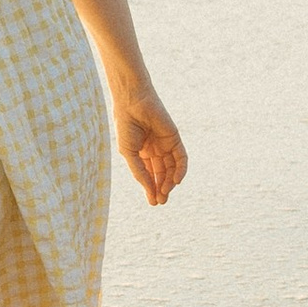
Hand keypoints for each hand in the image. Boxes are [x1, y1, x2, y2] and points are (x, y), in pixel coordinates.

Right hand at [113, 83, 185, 207]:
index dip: (151, 188)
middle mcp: (154, 149)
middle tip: (160, 201)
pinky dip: (181, 170)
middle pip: (161, 174)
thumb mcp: (129, 153)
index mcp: (141, 152)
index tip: (153, 203)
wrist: (133, 103)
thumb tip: (149, 190)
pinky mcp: (175, 138)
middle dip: (161, 188)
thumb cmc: (126, 126)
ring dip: (170, 182)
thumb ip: (139, 172)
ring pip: (171, 168)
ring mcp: (165, 144)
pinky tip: (176, 181)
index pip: (149, 174)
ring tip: (165, 193)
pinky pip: (181, 158)